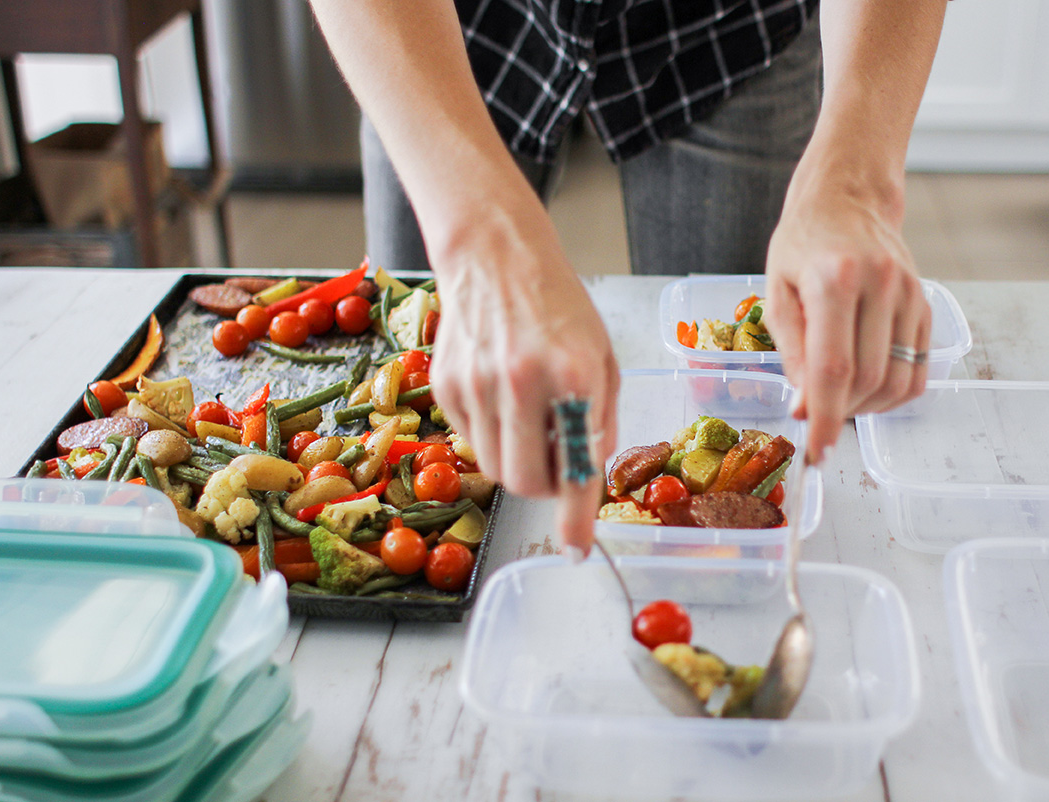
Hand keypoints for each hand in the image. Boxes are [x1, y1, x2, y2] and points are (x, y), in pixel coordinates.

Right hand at [426, 197, 619, 558]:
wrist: (495, 256)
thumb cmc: (559, 305)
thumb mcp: (602, 357)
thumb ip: (599, 419)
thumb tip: (589, 474)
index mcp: (572, 375)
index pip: (574, 466)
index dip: (574, 518)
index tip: (576, 549)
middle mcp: (521, 383)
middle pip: (524, 482)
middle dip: (544, 488)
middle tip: (556, 463)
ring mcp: (476, 385)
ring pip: (493, 467)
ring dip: (516, 461)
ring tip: (529, 418)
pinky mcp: (446, 387)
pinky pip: (469, 439)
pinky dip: (490, 433)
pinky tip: (501, 396)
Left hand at [763, 164, 929, 462]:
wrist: (848, 198)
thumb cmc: (802, 243)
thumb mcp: (777, 290)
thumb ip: (790, 349)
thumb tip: (805, 405)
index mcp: (835, 279)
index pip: (833, 369)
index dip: (826, 418)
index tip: (817, 452)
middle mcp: (881, 285)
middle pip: (868, 380)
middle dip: (841, 413)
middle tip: (816, 418)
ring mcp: (910, 295)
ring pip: (897, 381)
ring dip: (867, 407)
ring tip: (839, 401)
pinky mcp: (926, 305)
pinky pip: (917, 370)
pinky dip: (891, 394)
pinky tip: (865, 390)